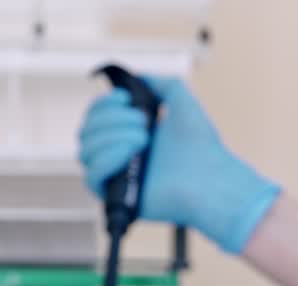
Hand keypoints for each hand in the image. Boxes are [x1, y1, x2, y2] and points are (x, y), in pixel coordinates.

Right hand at [77, 76, 279, 254]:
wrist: (211, 179)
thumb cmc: (202, 147)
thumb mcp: (182, 102)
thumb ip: (163, 83)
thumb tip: (141, 77)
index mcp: (129, 134)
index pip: (94, 117)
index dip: (103, 104)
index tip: (126, 99)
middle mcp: (118, 155)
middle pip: (86, 131)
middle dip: (113, 119)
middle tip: (145, 123)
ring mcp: (115, 176)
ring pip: (85, 151)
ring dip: (113, 137)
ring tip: (144, 139)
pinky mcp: (115, 196)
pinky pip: (90, 176)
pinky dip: (106, 159)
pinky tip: (129, 153)